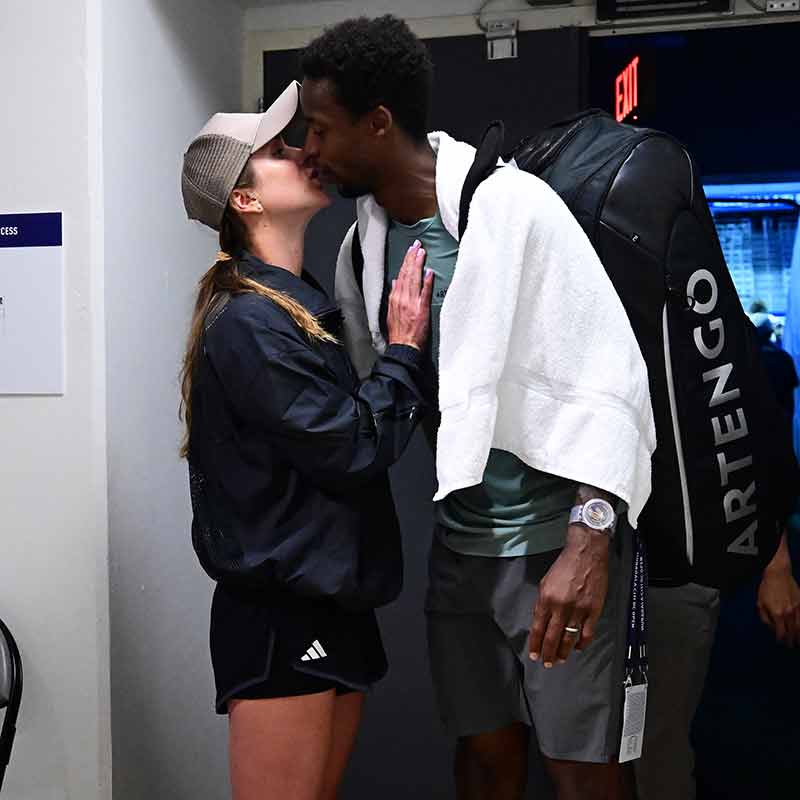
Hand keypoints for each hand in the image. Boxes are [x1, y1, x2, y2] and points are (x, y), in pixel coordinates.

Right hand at [387, 240, 433, 349]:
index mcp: (395, 299)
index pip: (400, 276)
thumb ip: (394, 296)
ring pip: (414, 280)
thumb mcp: (391, 312)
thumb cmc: (398, 333)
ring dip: (418, 265)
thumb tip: (395, 283)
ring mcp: (411, 304)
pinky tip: (429, 272)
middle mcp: (402, 299)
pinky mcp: (421, 310)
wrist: (403, 347)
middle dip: (412, 258)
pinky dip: (426, 282)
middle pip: (407, 274)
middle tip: (417, 245)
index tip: (410, 251)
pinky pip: (424, 293)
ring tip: (422, 252)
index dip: (405, 262)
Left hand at [529, 525, 609, 667]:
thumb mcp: (545, 582)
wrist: (585, 554)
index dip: (535, 644)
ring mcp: (578, 609)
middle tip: (547, 663)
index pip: (538, 628)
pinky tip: (578, 648)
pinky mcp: (593, 610)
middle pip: (552, 637)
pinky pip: (587, 633)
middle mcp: (561, 606)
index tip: (534, 654)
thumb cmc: (564, 566)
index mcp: (546, 598)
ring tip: (560, 660)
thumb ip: (543, 603)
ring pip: (569, 639)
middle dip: (548, 652)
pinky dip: (582, 643)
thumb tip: (541, 622)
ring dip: (563, 652)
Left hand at [757, 532, 799, 646]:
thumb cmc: (766, 588)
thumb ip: (765, 618)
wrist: (778, 574)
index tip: (780, 643)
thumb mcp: (760, 603)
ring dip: (799, 636)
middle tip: (790, 646)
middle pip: (792, 632)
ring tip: (798, 642)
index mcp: (777, 614)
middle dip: (791, 641)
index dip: (780, 640)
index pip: (781, 633)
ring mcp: (797, 608)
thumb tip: (771, 628)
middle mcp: (788, 613)